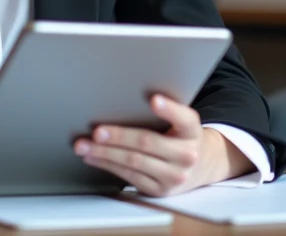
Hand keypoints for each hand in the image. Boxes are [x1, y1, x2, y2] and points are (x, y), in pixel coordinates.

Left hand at [73, 94, 251, 196]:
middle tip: (97, 131)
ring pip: (134, 162)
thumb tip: (125, 94)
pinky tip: (94, 157)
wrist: (200, 165)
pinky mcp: (159, 190)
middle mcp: (187, 155)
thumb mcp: (182, 121)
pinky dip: (108, 165)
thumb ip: (165, 110)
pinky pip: (129, 176)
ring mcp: (174, 176)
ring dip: (105, 153)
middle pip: (148, 143)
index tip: (154, 99)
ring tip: (85, 145)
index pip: (185, 118)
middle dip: (118, 137)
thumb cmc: (181, 135)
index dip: (169, 109)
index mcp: (192, 131)